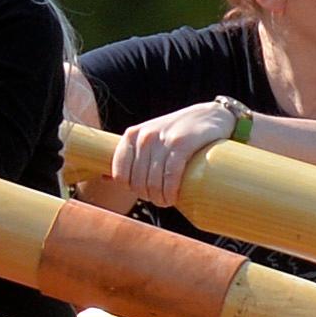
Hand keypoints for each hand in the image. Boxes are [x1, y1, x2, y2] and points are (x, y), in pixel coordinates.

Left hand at [114, 98, 246, 204]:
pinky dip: (171, 191)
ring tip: (168, 200)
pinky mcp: (182, 144)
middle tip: (161, 199)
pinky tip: (175, 196)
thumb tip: (104, 179)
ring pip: (153, 182)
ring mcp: (162, 139)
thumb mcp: (150, 138)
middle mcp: (144, 136)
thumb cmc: (178, 132)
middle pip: (138, 182)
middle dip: (148, 196)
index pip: (120, 174)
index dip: (131, 189)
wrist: (211, 115)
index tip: (145, 192)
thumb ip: (131, 155)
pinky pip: (170, 176)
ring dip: (160, 198)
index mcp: (131, 135)